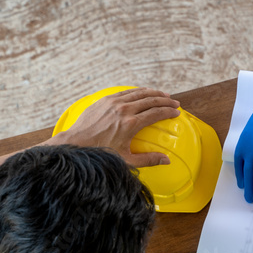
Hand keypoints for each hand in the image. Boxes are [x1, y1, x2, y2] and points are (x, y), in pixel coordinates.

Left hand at [54, 87, 180, 166]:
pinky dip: (137, 91)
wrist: (76, 144)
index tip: (176, 112)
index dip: (168, 112)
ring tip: (163, 95)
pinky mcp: (105, 100)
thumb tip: (166, 160)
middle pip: (150, 100)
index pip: (156, 113)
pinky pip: (125, 92)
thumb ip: (148, 159)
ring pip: (138, 93)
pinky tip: (143, 93)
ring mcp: (113, 102)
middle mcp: (124, 110)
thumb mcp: (126, 161)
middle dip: (165, 100)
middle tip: (175, 102)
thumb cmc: (101, 155)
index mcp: (131, 124)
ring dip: (153, 93)